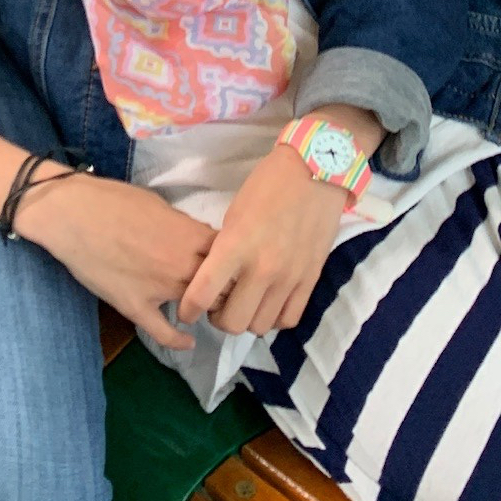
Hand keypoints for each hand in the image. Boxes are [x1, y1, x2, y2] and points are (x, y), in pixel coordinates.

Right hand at [16, 172, 214, 351]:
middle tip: (222, 288)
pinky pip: (164, 332)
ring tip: (205, 308)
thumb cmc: (114, 199)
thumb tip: (195, 240)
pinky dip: (179, 340)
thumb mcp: (159, 204)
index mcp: (190, 235)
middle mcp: (183, 265)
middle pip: (223, 286)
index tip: (232, 264)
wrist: (72, 213)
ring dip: (204, 308)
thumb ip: (183, 227)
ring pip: (198, 308)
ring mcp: (160, 289)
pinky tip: (188, 341)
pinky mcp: (135, 307)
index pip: (231, 256)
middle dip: (226, 287)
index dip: (235, 261)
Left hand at [178, 146, 346, 336]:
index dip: (189, 310)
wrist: (314, 172)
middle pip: (233, 323)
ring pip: (260, 327)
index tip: (186, 312)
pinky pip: (288, 320)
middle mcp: (261, 268)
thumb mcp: (233, 214)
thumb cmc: (267, 185)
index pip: (203, 294)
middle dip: (218, 320)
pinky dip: (274, 318)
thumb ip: (224, 249)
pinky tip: (268, 304)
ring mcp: (289, 278)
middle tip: (217, 306)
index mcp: (235, 246)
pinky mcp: (310, 281)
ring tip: (244, 304)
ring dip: (247, 320)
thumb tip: (217, 279)